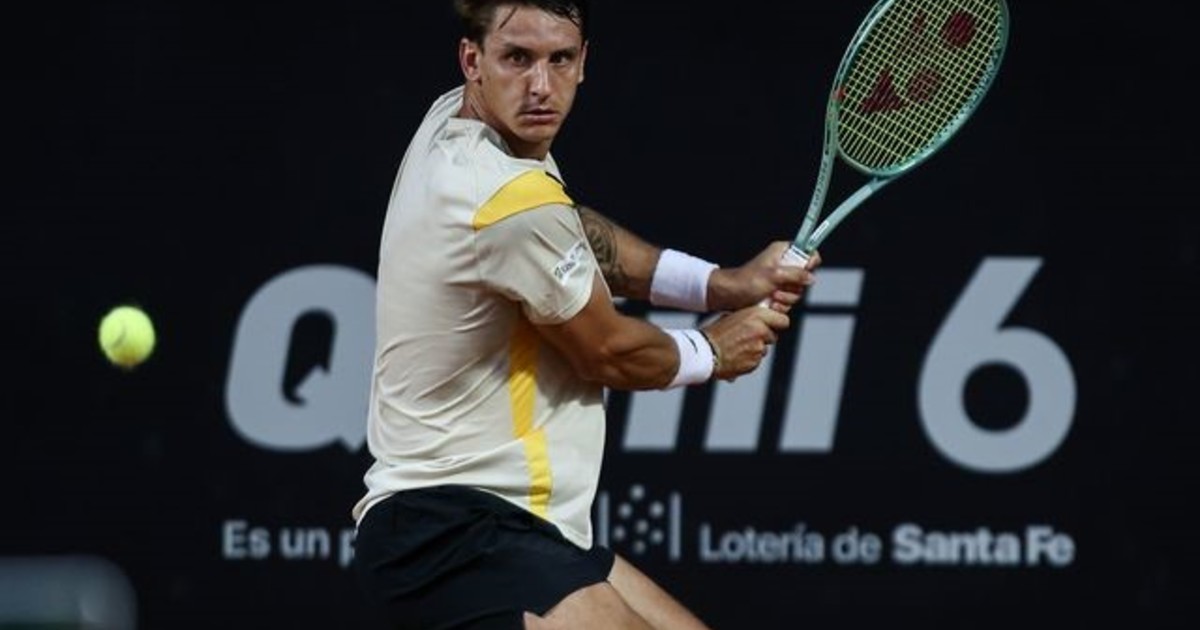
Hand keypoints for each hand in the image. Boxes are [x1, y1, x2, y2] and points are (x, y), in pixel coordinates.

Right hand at [701, 305, 789, 380]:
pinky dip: (748, 360)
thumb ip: (750, 318)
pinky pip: (755, 361)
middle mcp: (760, 330)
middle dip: (764, 339)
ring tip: (736, 348)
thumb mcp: (732, 317)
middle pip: (773, 337)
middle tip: (747, 339)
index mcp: (756, 315)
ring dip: (754, 350)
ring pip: (763, 350)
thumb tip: (761, 320)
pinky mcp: (754, 362)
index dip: (777, 325)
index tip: (772, 327)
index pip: (782, 321)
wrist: (704, 352)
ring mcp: (759, 347)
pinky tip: (734, 356)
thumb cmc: (715, 333)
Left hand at [707, 241, 821, 312]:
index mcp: (782, 252)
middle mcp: (783, 265)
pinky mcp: (776, 294)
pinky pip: (788, 302)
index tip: (804, 271)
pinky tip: (769, 304)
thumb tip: (811, 277)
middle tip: (778, 288)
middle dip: (793, 287)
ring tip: (770, 296)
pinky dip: (780, 306)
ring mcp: (780, 281)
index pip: (807, 251)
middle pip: (804, 278)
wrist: (729, 295)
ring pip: (797, 293)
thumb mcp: (774, 275)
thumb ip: (796, 274)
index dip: (810, 262)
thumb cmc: (746, 281)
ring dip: (785, 299)